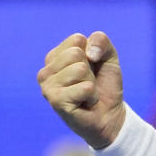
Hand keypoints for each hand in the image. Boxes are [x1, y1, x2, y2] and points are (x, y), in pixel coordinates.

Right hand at [37, 31, 124, 148]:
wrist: (109, 115)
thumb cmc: (104, 84)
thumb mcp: (108, 56)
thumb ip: (100, 40)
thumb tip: (89, 53)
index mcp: (55, 56)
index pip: (76, 39)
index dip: (93, 53)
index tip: (91, 68)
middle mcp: (46, 71)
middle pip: (76, 53)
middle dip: (90, 69)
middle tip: (88, 83)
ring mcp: (47, 87)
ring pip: (80, 69)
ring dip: (91, 83)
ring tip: (86, 94)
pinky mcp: (55, 101)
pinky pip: (85, 87)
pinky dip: (92, 95)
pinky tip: (85, 103)